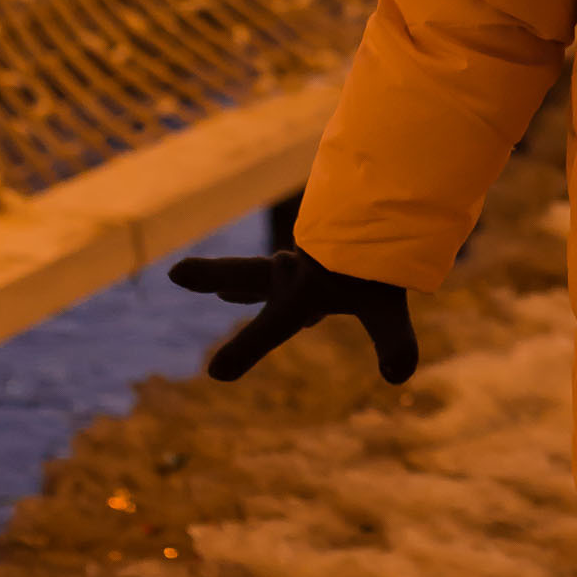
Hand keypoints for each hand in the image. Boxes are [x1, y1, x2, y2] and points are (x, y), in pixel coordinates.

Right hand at [168, 244, 417, 384]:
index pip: (271, 326)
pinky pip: (293, 268)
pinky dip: (278, 273)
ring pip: (263, 270)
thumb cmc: (385, 255)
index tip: (215, 372)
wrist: (395, 201)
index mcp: (302, 289)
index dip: (245, 349)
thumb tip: (400, 376)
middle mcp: (296, 272)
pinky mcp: (326, 252)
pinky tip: (280, 269)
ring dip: (238, 279)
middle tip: (177, 271)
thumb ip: (394, 338)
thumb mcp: (388, 300)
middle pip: (247, 274)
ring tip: (221, 295)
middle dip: (212, 275)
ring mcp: (308, 261)